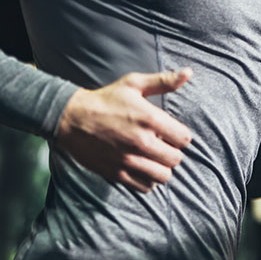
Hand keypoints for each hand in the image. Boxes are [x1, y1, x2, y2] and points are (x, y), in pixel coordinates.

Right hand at [54, 69, 193, 193]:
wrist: (72, 118)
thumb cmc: (105, 99)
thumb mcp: (133, 84)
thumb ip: (164, 81)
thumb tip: (189, 72)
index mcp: (149, 119)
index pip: (184, 138)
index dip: (180, 135)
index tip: (170, 132)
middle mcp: (142, 142)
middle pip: (175, 159)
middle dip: (172, 152)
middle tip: (161, 145)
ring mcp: (129, 160)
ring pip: (163, 176)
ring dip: (161, 168)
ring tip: (153, 158)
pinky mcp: (117, 173)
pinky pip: (145, 186)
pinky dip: (148, 180)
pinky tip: (142, 167)